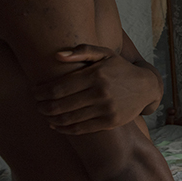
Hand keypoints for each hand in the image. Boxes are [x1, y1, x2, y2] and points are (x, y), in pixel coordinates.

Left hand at [34, 44, 159, 134]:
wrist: (146, 87)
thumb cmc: (120, 69)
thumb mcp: (106, 54)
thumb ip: (83, 51)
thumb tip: (57, 56)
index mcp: (96, 75)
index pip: (58, 88)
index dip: (41, 92)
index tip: (35, 92)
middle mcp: (100, 93)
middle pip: (60, 105)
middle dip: (42, 107)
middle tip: (37, 105)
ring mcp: (106, 109)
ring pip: (68, 119)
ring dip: (51, 118)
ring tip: (45, 115)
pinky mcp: (110, 122)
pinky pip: (80, 129)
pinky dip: (64, 129)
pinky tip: (56, 125)